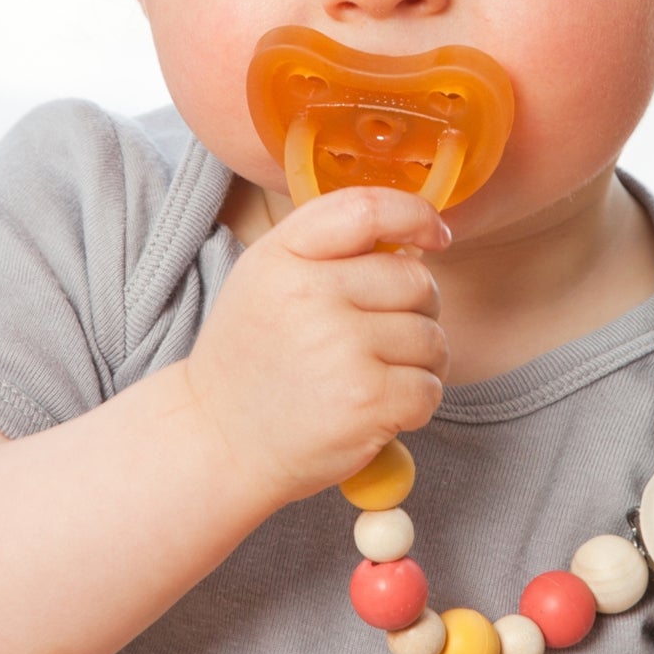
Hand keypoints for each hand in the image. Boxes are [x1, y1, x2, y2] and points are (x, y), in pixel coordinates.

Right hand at [182, 186, 451, 509]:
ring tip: (374, 377)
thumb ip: (326, 248)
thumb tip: (414, 237)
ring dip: (419, 363)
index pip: (367, 209)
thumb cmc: (252, 360)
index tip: (435, 235)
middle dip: (418, 309)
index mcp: (283, 256)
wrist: (217, 443)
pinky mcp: (366, 401)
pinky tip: (375, 409)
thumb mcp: (265, 280)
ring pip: (431, 338)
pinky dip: (415, 404)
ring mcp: (340, 348)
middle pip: (416, 279)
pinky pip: (429, 388)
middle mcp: (310, 294)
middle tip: (382, 338)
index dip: (416, 215)